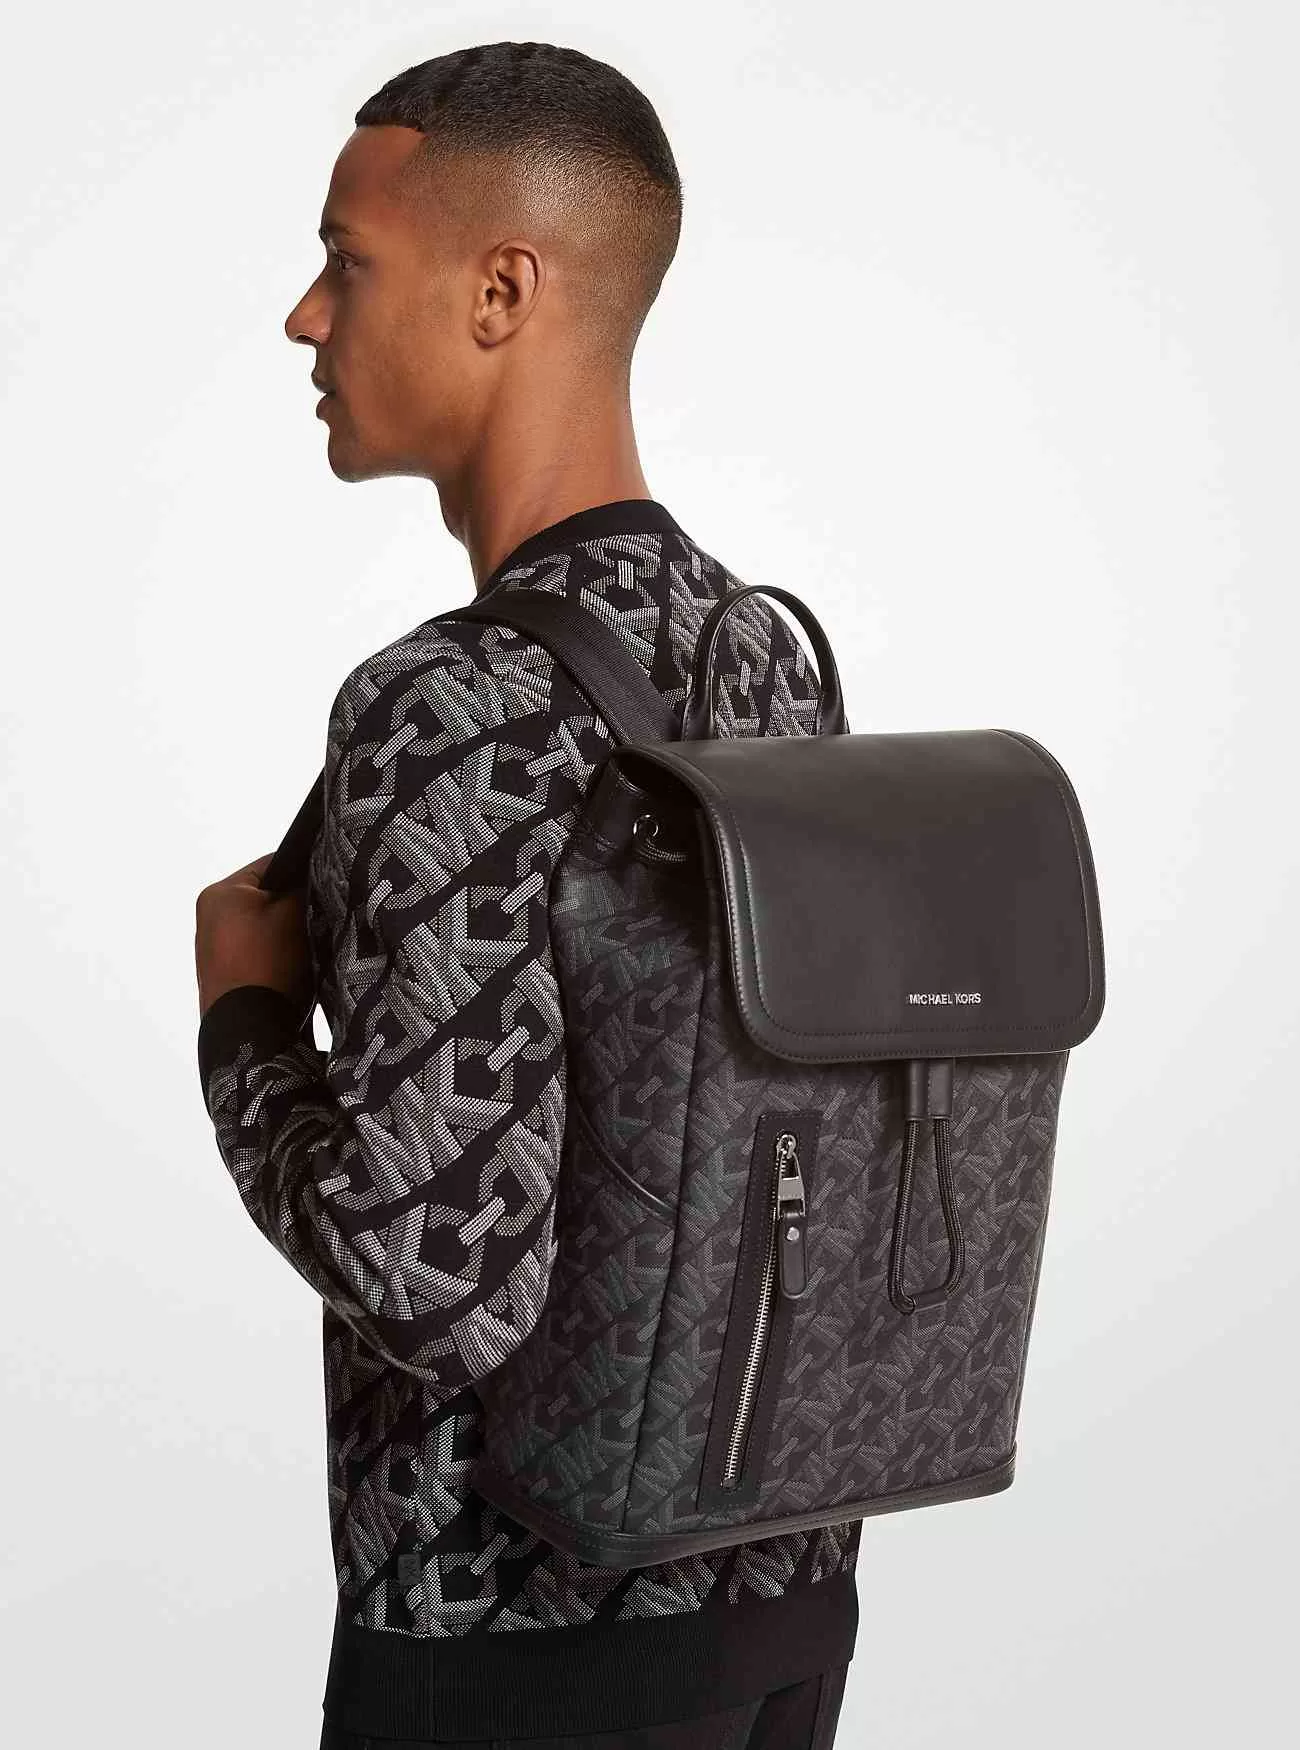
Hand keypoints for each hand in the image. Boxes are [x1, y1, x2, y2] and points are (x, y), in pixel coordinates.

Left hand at [195, 853, 314, 1021]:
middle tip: (325, 915)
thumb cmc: (269, 965)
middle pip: (269, 897)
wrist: (250, 1034)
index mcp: (220, 894)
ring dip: (290, 934)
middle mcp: (210, 918)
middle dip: (297, 906)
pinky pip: (261, 953)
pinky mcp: (226, 977)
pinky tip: (299, 968)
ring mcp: (215, 951)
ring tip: (314, 945)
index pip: (272, 864)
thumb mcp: (295, 914)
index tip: (331, 884)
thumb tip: (315, 874)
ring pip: (267, 927)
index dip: (306, 871)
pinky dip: (280, 957)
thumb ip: (305, 885)